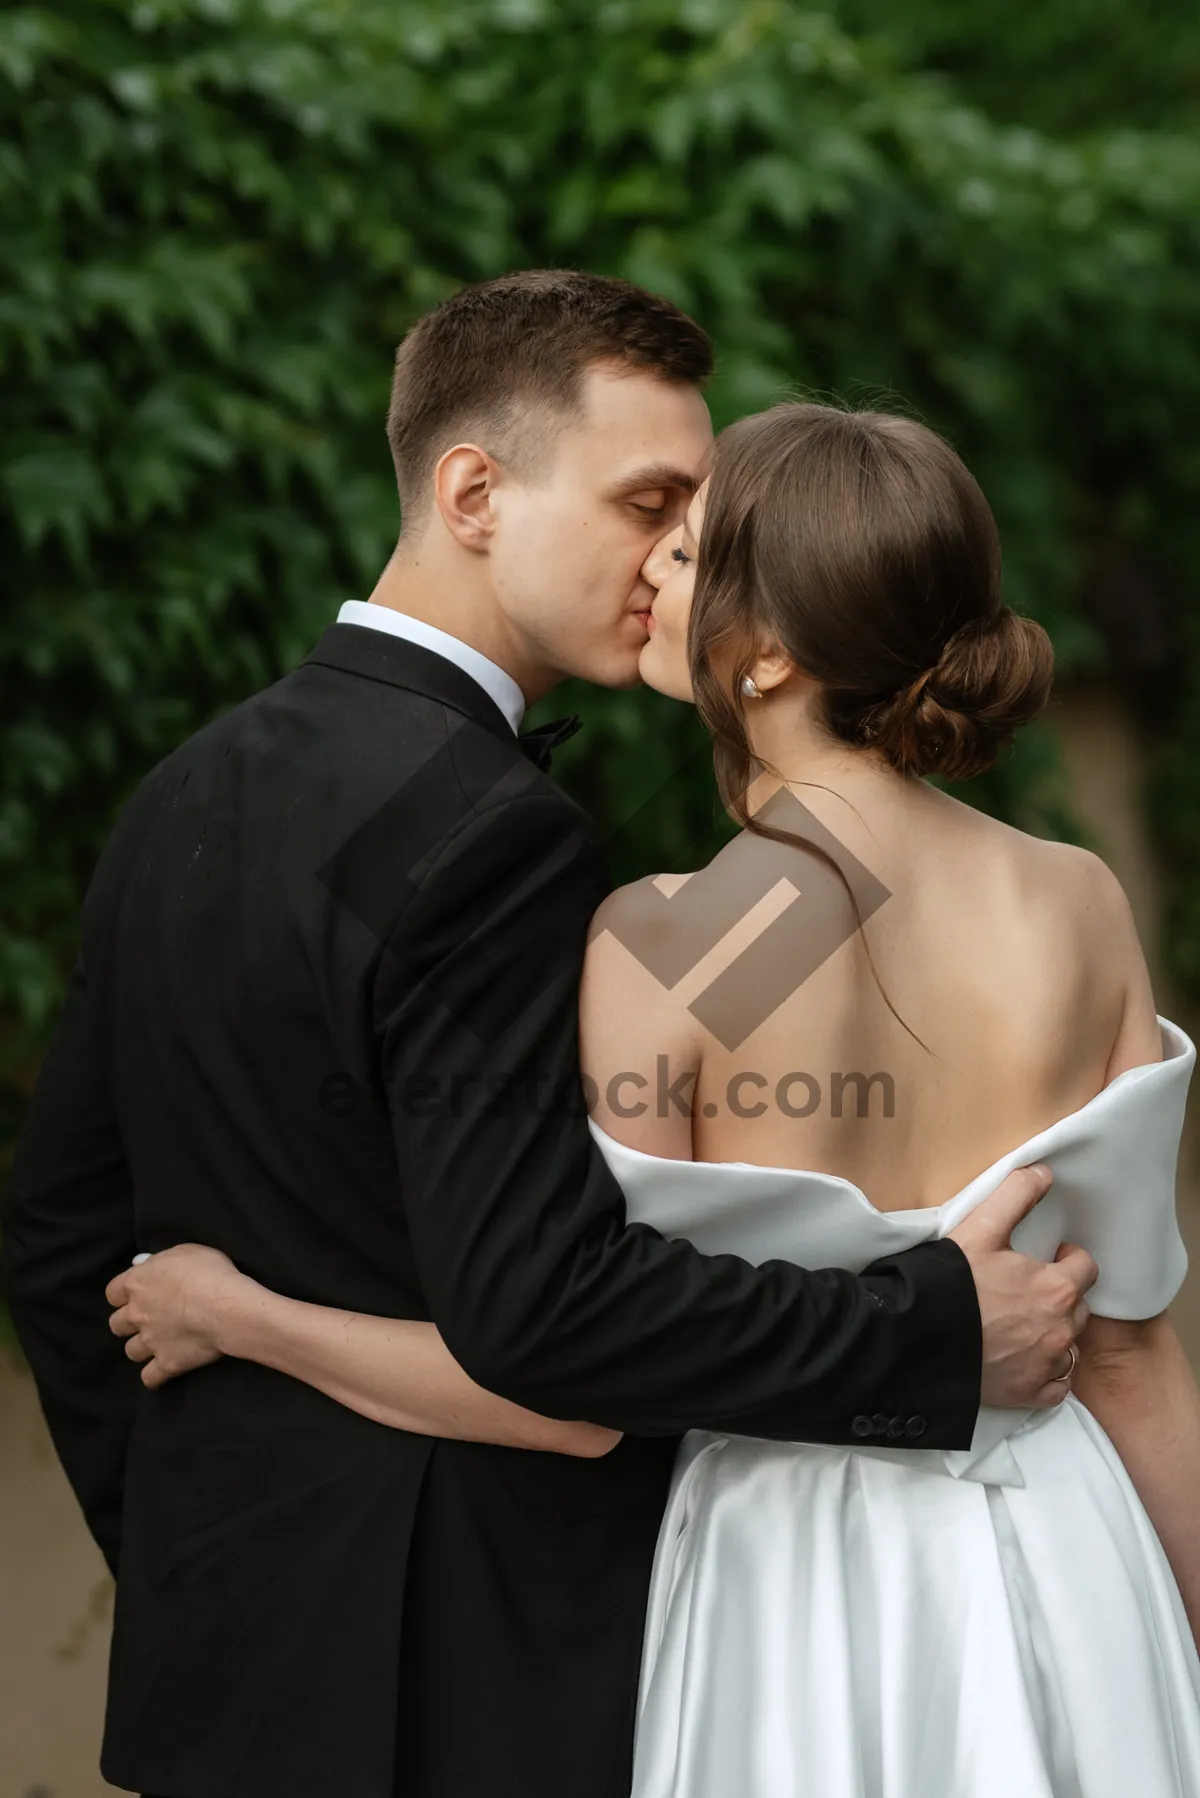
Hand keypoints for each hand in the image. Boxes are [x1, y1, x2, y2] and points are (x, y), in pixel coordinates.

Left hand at [105, 1243, 252, 1388]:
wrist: (226, 1308)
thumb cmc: (210, 1273)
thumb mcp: (186, 1251)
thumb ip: (162, 1260)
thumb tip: (146, 1264)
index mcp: (137, 1284)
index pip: (113, 1292)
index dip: (124, 1294)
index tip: (138, 1294)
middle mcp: (136, 1314)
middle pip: (117, 1324)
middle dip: (129, 1322)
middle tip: (149, 1318)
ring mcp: (150, 1342)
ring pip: (131, 1351)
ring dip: (142, 1348)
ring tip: (160, 1343)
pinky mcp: (166, 1364)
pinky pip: (149, 1378)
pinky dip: (155, 1376)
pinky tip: (165, 1369)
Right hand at [948, 1162, 1096, 1410]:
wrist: (918, 1339)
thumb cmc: (950, 1283)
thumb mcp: (980, 1229)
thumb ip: (1016, 1196)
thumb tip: (1044, 1172)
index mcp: (1056, 1288)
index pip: (1086, 1268)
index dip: (1067, 1260)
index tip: (1047, 1259)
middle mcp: (1061, 1330)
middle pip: (1079, 1307)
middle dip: (1059, 1297)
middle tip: (1026, 1290)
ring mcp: (1047, 1366)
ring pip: (1068, 1346)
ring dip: (1053, 1334)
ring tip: (1019, 1324)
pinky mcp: (1030, 1394)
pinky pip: (1057, 1384)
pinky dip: (1046, 1372)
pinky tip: (1021, 1358)